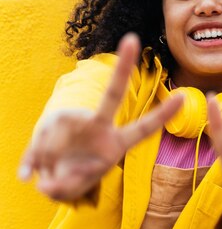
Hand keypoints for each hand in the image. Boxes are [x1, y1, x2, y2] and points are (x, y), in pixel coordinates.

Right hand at [18, 33, 183, 200]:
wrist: (49, 173)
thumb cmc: (73, 178)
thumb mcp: (74, 189)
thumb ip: (67, 186)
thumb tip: (51, 179)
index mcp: (115, 143)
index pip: (143, 129)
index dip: (162, 115)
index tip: (183, 98)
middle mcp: (99, 127)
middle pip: (112, 96)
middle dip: (122, 67)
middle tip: (132, 39)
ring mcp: (75, 121)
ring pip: (60, 141)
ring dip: (51, 166)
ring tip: (52, 176)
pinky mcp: (50, 122)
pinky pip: (40, 146)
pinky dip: (33, 164)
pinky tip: (31, 173)